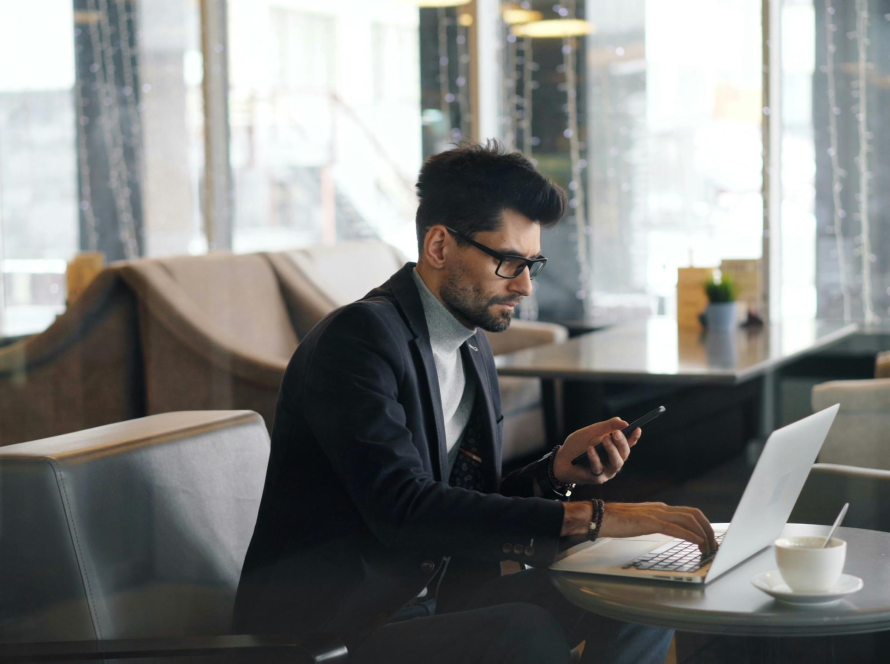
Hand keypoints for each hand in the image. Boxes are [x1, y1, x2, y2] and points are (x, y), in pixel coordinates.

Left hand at [552, 417, 640, 485]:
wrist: (561, 458)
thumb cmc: (578, 445)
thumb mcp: (592, 432)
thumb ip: (607, 426)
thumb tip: (623, 422)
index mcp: (615, 449)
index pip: (628, 443)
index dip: (634, 437)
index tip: (637, 428)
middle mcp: (614, 461)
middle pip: (624, 453)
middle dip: (621, 442)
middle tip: (616, 433)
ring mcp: (607, 470)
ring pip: (616, 462)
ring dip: (612, 450)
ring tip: (606, 439)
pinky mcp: (597, 478)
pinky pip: (598, 468)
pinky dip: (594, 457)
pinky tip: (590, 449)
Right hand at [599, 502, 717, 553]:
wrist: (600, 517)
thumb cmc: (617, 522)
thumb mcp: (642, 522)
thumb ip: (655, 524)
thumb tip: (668, 532)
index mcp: (660, 508)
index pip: (690, 513)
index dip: (704, 526)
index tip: (710, 540)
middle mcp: (661, 508)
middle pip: (694, 514)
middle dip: (708, 530)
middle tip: (714, 546)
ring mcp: (656, 513)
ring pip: (689, 520)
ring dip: (703, 534)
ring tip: (708, 548)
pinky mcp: (649, 522)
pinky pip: (675, 528)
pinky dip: (690, 535)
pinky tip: (697, 543)